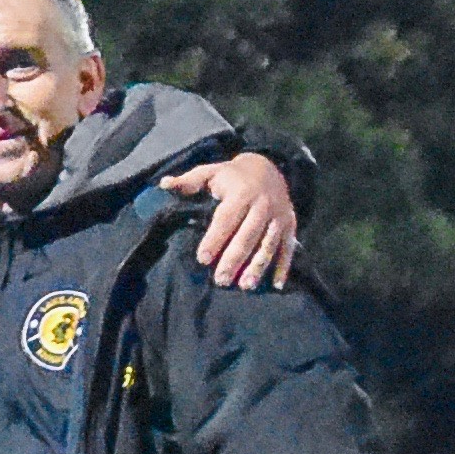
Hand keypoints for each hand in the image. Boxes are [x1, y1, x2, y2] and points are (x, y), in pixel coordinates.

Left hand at [174, 149, 302, 290]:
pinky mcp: (291, 224)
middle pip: (248, 235)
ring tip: (245, 286)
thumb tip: (163, 184)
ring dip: (258, 266)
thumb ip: (188, 181)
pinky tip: (276, 285)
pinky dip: (284, 266)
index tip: (202, 259)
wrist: (269, 167)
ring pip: (269, 244)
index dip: (215, 239)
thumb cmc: (231, 175)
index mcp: (241, 193)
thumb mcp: (210, 172)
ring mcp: (280, 216)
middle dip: (235, 259)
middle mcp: (263, 205)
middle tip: (221, 280)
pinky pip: (289, 247)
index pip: (226, 219)